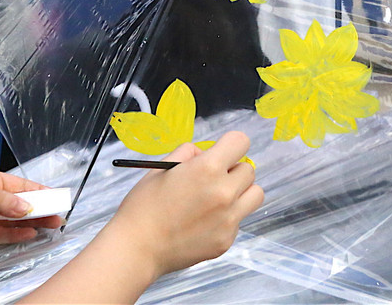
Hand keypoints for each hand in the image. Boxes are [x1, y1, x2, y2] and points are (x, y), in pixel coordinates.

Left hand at [0, 168, 62, 254]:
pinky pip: (2, 235)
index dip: (39, 191)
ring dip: (32, 223)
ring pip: (14, 221)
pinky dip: (17, 235)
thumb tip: (25, 206)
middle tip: (58, 215)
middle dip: (40, 209)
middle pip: (20, 204)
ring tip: (51, 226)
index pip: (19, 185)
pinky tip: (30, 234)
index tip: (56, 197)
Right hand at [103, 131, 262, 279]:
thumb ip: (189, 154)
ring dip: (240, 192)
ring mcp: (228, 219)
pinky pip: (238, 220)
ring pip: (254, 195)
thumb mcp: (162, 168)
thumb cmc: (144, 207)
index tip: (223, 151)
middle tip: (212, 179)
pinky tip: (202, 223)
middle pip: (248, 170)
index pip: (241, 141)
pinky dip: (226, 218)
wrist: (137, 248)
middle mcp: (224, 193)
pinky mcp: (226, 240)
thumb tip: (205, 153)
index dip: (230, 144)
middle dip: (232, 170)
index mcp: (207, 168)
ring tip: (217, 199)